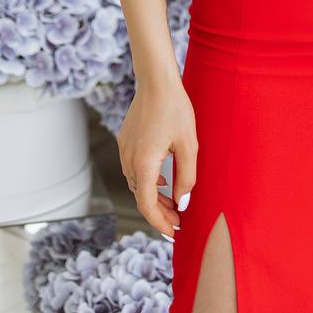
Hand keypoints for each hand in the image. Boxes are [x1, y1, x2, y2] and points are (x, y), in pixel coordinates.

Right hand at [118, 79, 197, 238]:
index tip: (174, 232)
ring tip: (173, 203)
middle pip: (141, 197)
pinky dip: (148, 181)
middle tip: (178, 222)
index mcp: (144, 163)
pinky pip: (134, 170)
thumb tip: (182, 203)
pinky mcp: (125, 141)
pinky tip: (163, 179)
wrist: (156, 81)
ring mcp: (124, 150)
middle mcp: (129, 159)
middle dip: (160, 213)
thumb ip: (187, 177)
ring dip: (154, 197)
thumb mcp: (188, 144)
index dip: (160, 223)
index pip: (148, 206)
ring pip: (137, 185)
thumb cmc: (175, 109)